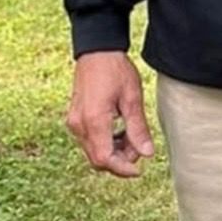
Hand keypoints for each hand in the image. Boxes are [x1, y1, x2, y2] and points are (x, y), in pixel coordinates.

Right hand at [65, 50, 155, 178]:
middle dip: (119, 160)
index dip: (122, 168)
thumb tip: (147, 154)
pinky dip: (104, 142)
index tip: (138, 170)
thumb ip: (138, 128)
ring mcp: (74, 122)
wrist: (97, 50)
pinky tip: (119, 129)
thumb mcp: (132, 98)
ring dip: (113, 151)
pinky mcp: (74, 118)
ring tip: (131, 135)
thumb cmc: (115, 70)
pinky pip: (88, 140)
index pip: (105, 159)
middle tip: (139, 146)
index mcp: (94, 120)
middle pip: (97, 159)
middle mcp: (79, 125)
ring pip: (92, 151)